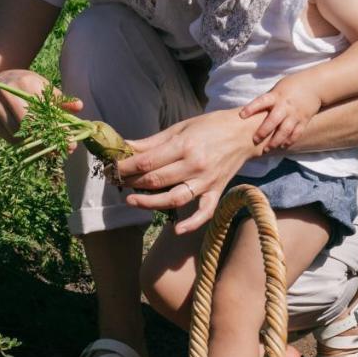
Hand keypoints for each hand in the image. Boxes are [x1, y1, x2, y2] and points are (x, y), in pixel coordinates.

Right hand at [0, 69, 82, 146]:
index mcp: (25, 83)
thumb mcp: (44, 87)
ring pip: (20, 135)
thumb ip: (61, 99)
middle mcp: (8, 94)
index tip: (70, 142)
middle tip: (60, 151)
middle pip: (30, 125)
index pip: (44, 111)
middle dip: (48, 140)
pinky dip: (25, 145)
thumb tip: (79, 106)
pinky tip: (36, 148)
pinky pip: (11, 139)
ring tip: (50, 151)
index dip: (58, 128)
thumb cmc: (27, 86)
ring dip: (37, 146)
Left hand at [116, 109, 260, 233]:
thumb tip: (125, 147)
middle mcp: (195, 165)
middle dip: (132, 182)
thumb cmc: (211, 126)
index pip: (148, 161)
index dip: (126, 166)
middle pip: (157, 180)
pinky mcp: (217, 192)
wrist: (244, 133)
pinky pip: (204, 212)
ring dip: (150, 203)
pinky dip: (192, 223)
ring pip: (174, 198)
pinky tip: (177, 230)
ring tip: (131, 200)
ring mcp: (207, 181)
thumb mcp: (180, 127)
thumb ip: (152, 142)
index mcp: (185, 145)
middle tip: (117, 182)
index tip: (113, 167)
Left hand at [239, 77, 321, 150]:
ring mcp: (295, 114)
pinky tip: (282, 146)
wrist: (315, 85)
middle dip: (264, 131)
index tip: (242, 115)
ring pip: (285, 130)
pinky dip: (289, 140)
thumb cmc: (290, 86)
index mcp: (276, 96)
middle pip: (273, 120)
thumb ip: (267, 101)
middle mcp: (285, 105)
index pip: (262, 101)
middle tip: (255, 140)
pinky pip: (296, 133)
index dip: (251, 108)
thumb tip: (250, 112)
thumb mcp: (277, 89)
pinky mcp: (304, 120)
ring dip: (276, 140)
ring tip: (267, 148)